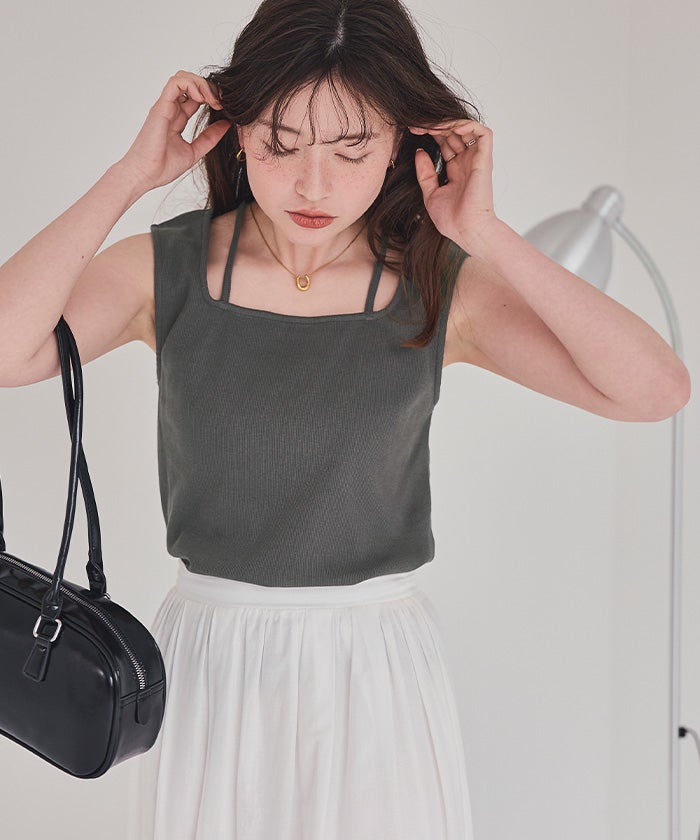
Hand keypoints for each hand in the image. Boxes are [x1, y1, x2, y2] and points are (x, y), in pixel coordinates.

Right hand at [116, 71, 231, 190]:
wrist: (145, 175)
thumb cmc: (162, 167)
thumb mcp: (195, 151)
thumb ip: (210, 137)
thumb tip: (226, 124)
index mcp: (177, 118)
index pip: (195, 97)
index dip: (211, 97)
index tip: (223, 108)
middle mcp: (170, 109)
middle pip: (190, 83)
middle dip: (209, 87)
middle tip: (221, 102)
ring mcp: (165, 106)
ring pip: (183, 78)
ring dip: (202, 84)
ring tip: (212, 100)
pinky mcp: (161, 107)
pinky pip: (176, 84)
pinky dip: (192, 85)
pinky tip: (202, 99)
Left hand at [410, 119, 496, 250]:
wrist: (466, 230)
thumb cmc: (452, 219)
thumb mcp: (430, 193)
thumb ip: (425, 173)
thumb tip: (420, 152)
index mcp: (456, 169)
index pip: (444, 142)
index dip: (430, 133)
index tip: (412, 130)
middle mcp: (467, 162)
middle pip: (453, 133)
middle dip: (435, 125)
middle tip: (417, 124)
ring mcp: (476, 159)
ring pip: (466, 129)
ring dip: (448, 122)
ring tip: (430, 125)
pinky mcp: (484, 159)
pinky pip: (482, 133)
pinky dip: (468, 125)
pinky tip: (451, 127)